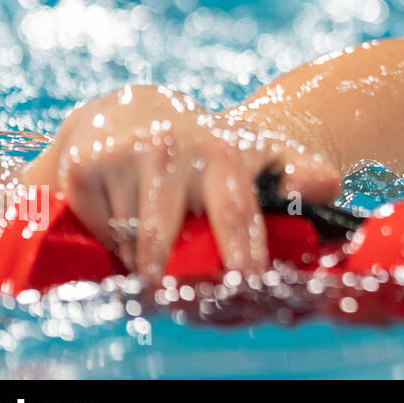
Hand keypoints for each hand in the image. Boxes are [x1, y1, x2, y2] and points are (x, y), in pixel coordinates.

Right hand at [20, 85, 340, 281]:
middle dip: (175, 273)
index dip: (240, 255)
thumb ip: (304, 172)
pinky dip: (113, 240)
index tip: (245, 286)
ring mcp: (124, 155)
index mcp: (222, 153)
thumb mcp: (264, 153)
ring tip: (162, 233)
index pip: (235, 214)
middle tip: (184, 291)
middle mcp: (171, 149)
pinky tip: (127, 211)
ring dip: (145, 258)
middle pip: (167, 241)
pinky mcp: (83, 166)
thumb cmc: (209, 147)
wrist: (135, 111)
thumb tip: (320, 187)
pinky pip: (99, 233)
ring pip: (131, 245)